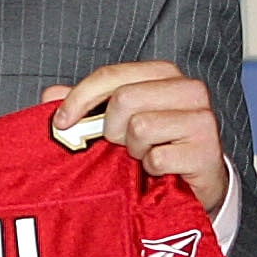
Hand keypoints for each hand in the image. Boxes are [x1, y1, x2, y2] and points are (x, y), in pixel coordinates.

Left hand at [45, 63, 227, 211]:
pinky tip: (161, 169)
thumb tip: (50, 95)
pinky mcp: (207, 150)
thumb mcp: (120, 122)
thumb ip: (87, 105)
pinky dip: (151, 169)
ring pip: (140, 127)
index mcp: (163, 73)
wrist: (197, 183)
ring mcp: (201, 118)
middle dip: (112, 129)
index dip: (80, 98)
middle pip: (124, 99)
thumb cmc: (157, 145)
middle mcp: (187, 88)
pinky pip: (157, 158)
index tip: (63, 122)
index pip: (111, 75)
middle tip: (121, 144)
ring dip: (134, 150)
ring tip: (145, 154)